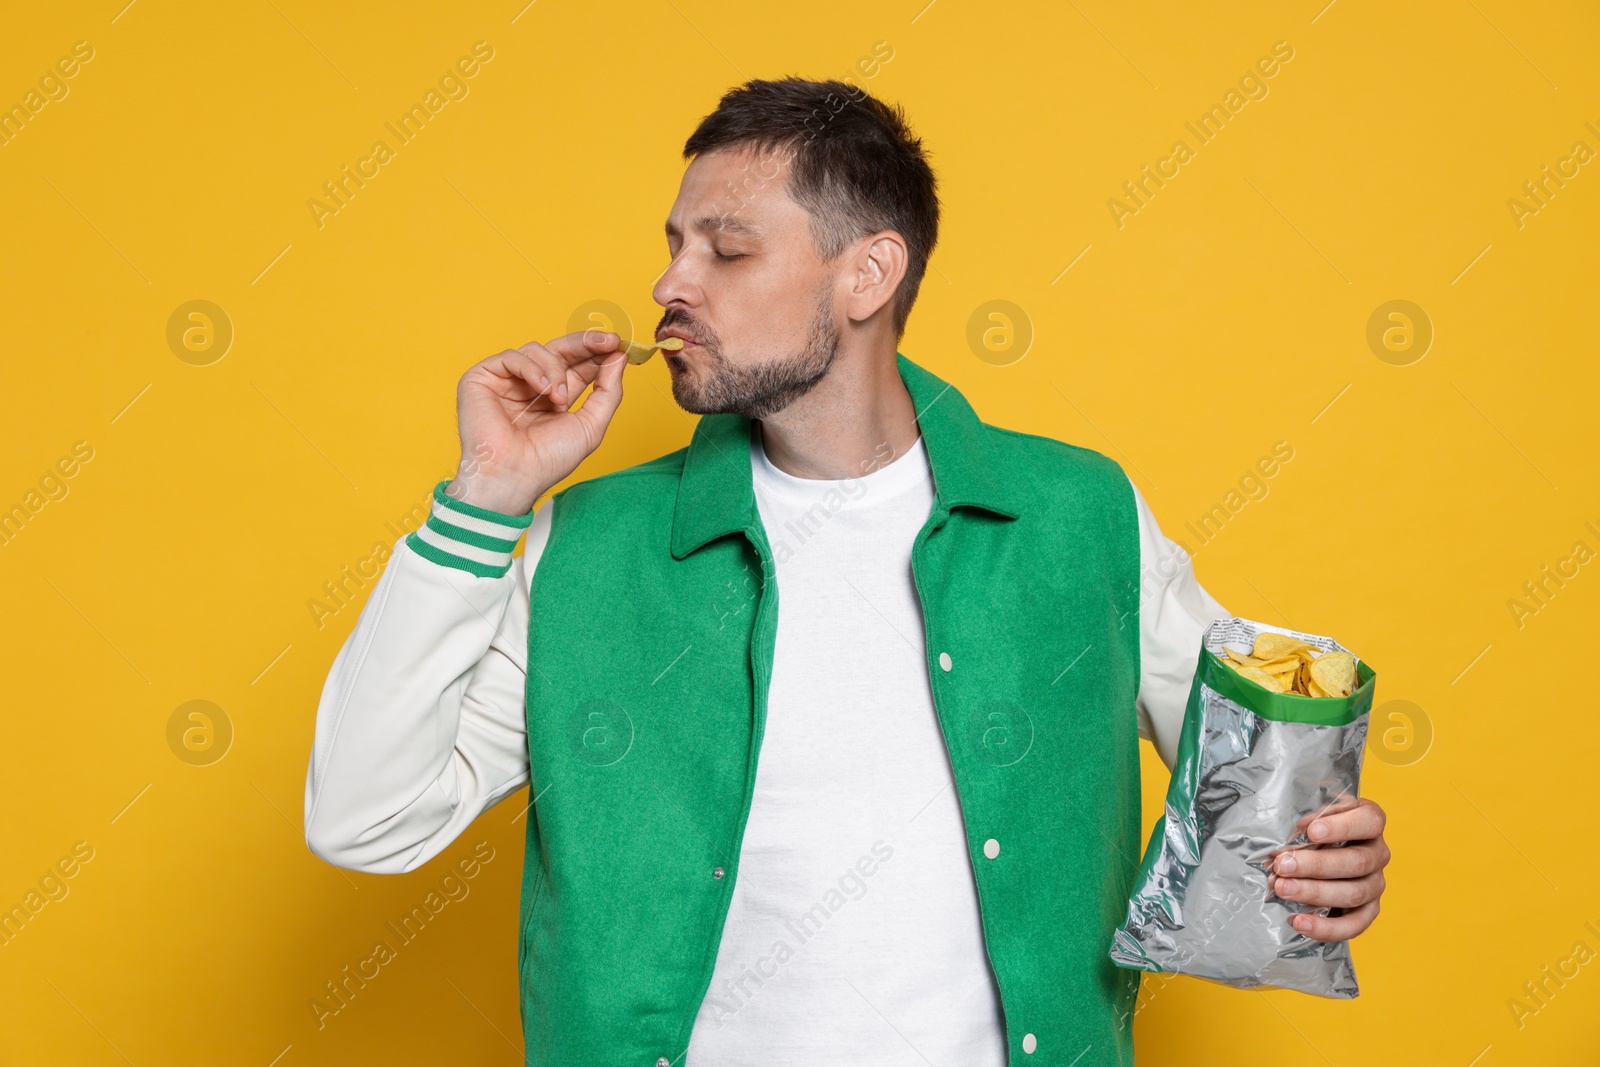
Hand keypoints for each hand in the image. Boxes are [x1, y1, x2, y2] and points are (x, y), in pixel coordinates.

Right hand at [448, 330, 628, 514]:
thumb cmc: (548, 460)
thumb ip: (608, 391)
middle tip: (607, 341)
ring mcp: (507, 381)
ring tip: (558, 398)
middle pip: (561, 349)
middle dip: (586, 343)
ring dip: (555, 370)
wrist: (514, 475)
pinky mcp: (483, 377)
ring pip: (538, 350)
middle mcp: (532, 386)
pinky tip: (541, 389)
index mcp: (555, 397)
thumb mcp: (591, 425)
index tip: (618, 344)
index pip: (578, 365)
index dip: (597, 353)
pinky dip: (531, 369)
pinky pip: (512, 356)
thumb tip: (620, 356)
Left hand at [1267, 796, 1388, 941]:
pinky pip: (1353, 925)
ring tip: (1283, 889)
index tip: (1311, 831)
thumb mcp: (1311, 815)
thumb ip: (1306, 823)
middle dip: (1316, 865)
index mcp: (1370, 821)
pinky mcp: (1367, 911)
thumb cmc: (1311, 826)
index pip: (1369, 822)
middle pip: (1357, 862)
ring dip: (1315, 893)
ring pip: (1354, 893)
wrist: (1316, 851)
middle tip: (1283, 865)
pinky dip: (1325, 927)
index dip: (1342, 827)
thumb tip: (1293, 836)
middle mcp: (1378, 853)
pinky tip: (1299, 921)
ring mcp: (1375, 883)